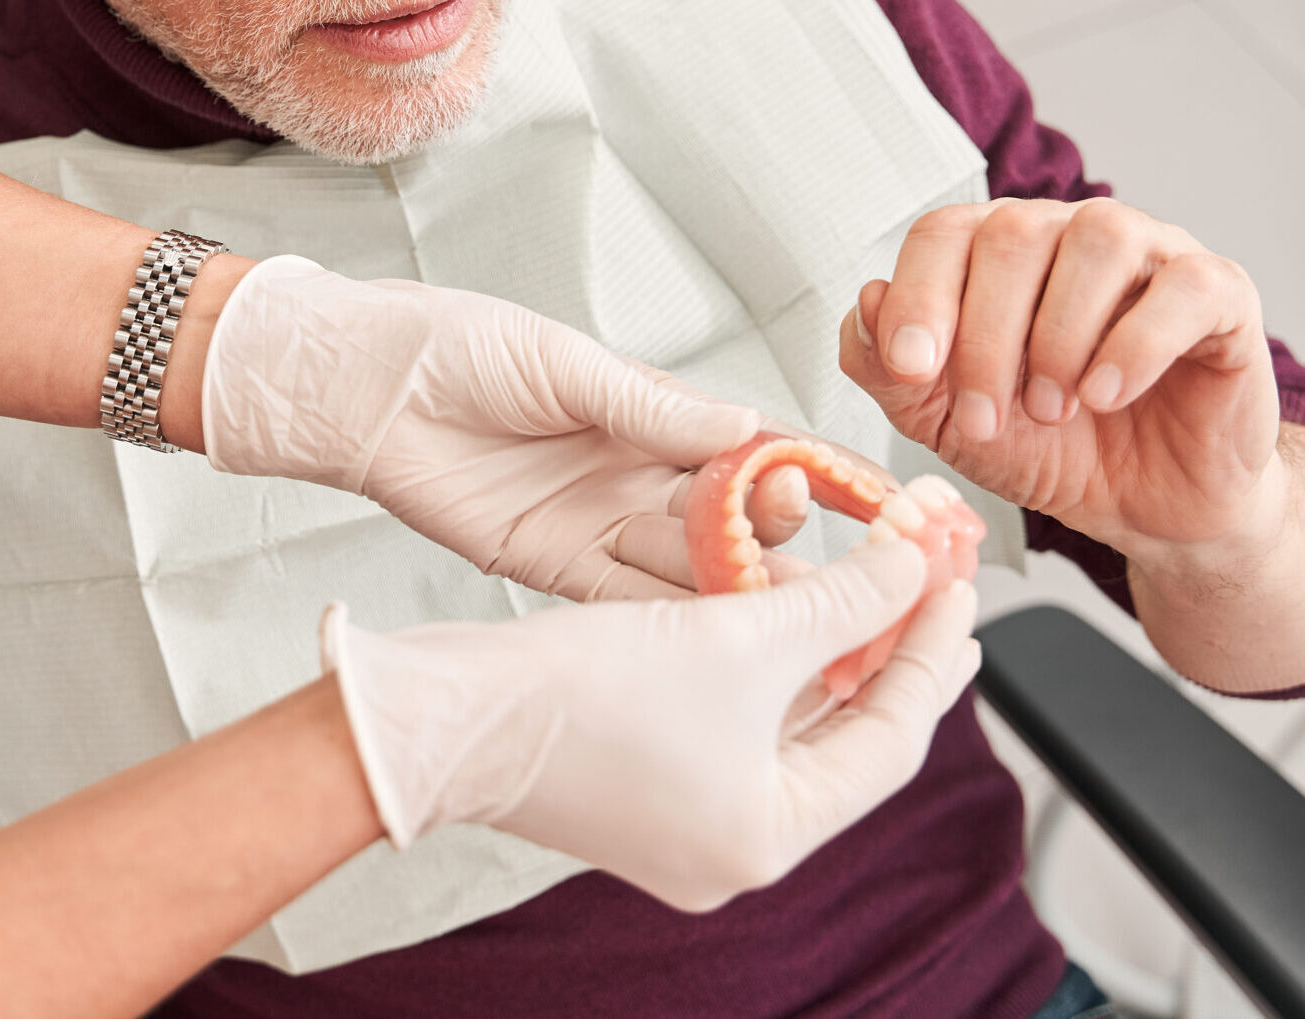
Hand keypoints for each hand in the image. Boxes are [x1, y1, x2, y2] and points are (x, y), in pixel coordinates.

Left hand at [202, 257, 807, 599]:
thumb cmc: (456, 346)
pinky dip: (666, 618)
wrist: (363, 387)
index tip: (867, 491)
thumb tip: (745, 426)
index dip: (805, 465)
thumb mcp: (562, 364)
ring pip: (684, 563)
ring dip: (734, 586)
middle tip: (819, 554)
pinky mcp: (551, 564)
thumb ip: (649, 408)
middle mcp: (633, 470)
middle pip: (726, 513)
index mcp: (647, 410)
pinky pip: (621, 598)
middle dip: (775, 533)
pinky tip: (713, 637)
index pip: (747, 442)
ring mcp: (596, 521)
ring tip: (790, 608)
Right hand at [322, 539, 978, 910]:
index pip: (889, 738)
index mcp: (769, 836)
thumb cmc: (579, 696)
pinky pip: (740, 718)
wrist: (447, 714)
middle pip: (846, 734)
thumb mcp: (736, 636)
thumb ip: (844, 600)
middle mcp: (733, 841)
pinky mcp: (646, 779)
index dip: (929, 651)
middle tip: (935, 585)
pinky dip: (773, 662)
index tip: (957, 583)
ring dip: (832, 649)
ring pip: (793, 723)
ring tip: (878, 585)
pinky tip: (792, 608)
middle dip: (889, 651)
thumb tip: (916, 562)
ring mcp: (686, 815)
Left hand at [837, 199, 1281, 561]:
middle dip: (986, 337)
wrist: (1145, 507)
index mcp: (996, 254)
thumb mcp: (947, 422)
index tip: (911, 368)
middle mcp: (1069, 235)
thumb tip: (865, 301)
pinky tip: (1107, 394)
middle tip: (988, 416)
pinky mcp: (1219, 295)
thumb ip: (890, 369)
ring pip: (1097, 239)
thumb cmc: (1048, 448)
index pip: (944, 231)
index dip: (919, 295)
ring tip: (1052, 408)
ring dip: (1059, 336)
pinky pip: (1184, 286)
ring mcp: (1150, 255)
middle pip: (1013, 232)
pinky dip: (1136, 343)